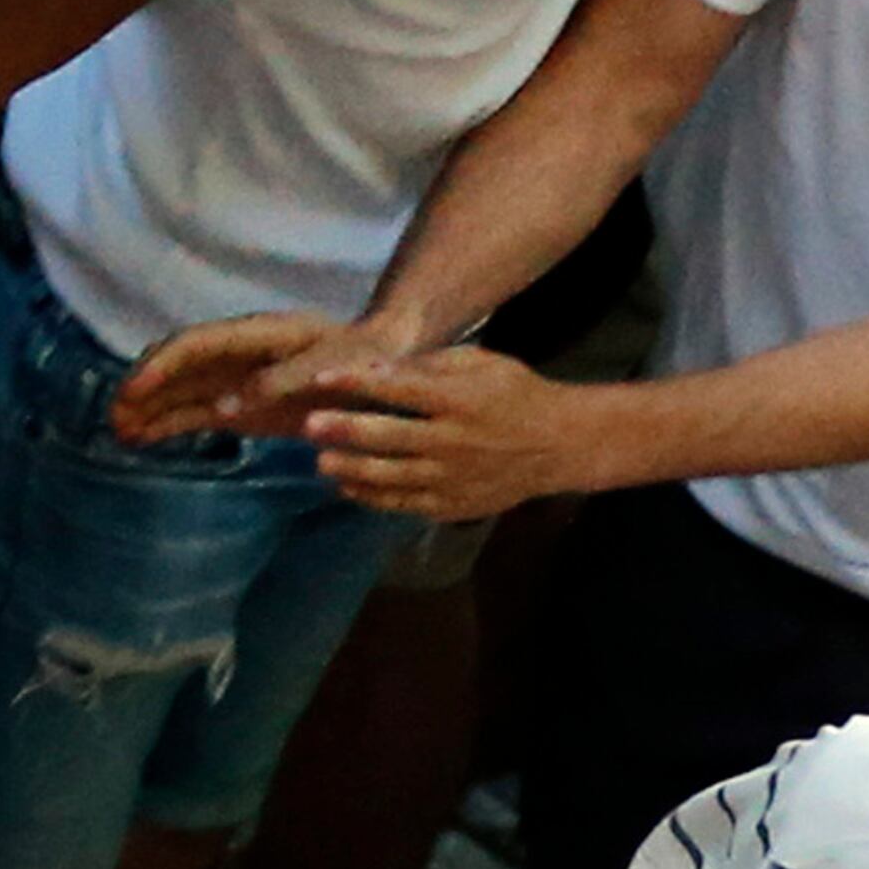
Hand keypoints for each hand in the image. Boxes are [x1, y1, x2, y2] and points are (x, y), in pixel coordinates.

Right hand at [113, 310, 419, 445]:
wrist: (387, 366)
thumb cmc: (363, 359)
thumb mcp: (334, 365)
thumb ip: (284, 382)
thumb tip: (228, 405)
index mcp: (259, 334)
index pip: (197, 344)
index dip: (163, 365)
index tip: (135, 389)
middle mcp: (238, 352)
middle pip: (178, 364)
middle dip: (144, 387)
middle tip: (114, 417)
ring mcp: (236, 377)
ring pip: (179, 390)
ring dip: (148, 408)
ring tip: (118, 433)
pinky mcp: (240, 404)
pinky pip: (194, 411)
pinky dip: (167, 424)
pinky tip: (140, 439)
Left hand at [301, 346, 597, 516]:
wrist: (558, 445)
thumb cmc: (516, 394)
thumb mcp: (482, 363)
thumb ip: (432, 365)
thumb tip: (379, 369)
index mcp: (460, 400)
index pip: (398, 389)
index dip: (356, 383)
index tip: (321, 380)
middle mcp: (452, 442)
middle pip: (387, 438)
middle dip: (344, 431)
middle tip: (310, 426)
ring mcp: (451, 478)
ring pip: (389, 477)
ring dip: (350, 469)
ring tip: (321, 462)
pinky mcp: (451, 505)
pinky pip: (403, 504)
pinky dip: (372, 497)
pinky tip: (348, 487)